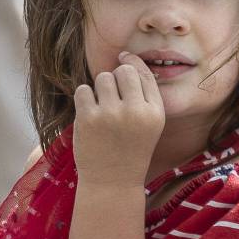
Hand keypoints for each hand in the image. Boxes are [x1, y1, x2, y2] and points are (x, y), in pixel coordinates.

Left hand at [72, 51, 164, 188]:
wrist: (112, 182)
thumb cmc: (130, 149)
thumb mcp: (149, 124)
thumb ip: (144, 92)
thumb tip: (125, 56)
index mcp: (155, 113)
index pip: (144, 73)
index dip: (132, 66)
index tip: (123, 65)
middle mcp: (136, 112)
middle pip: (123, 71)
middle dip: (116, 79)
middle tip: (113, 100)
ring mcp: (111, 115)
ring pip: (102, 78)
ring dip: (99, 90)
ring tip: (102, 109)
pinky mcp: (88, 119)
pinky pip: (83, 90)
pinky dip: (84, 99)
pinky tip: (89, 114)